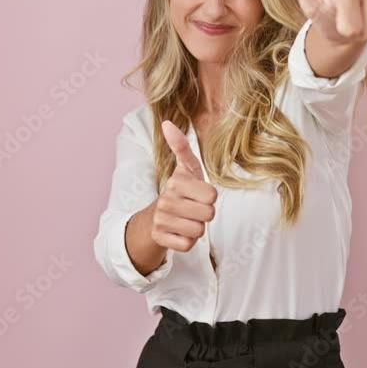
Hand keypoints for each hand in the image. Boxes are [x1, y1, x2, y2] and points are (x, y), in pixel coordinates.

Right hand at [150, 120, 217, 252]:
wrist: (154, 217)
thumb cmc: (179, 190)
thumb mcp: (184, 168)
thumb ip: (181, 146)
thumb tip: (166, 122)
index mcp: (176, 182)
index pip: (212, 196)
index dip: (209, 197)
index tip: (198, 194)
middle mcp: (167, 201)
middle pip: (208, 215)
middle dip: (205, 214)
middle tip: (193, 208)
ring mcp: (162, 221)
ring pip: (199, 231)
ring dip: (196, 228)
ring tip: (186, 219)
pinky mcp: (160, 238)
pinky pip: (187, 245)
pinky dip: (187, 241)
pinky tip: (179, 231)